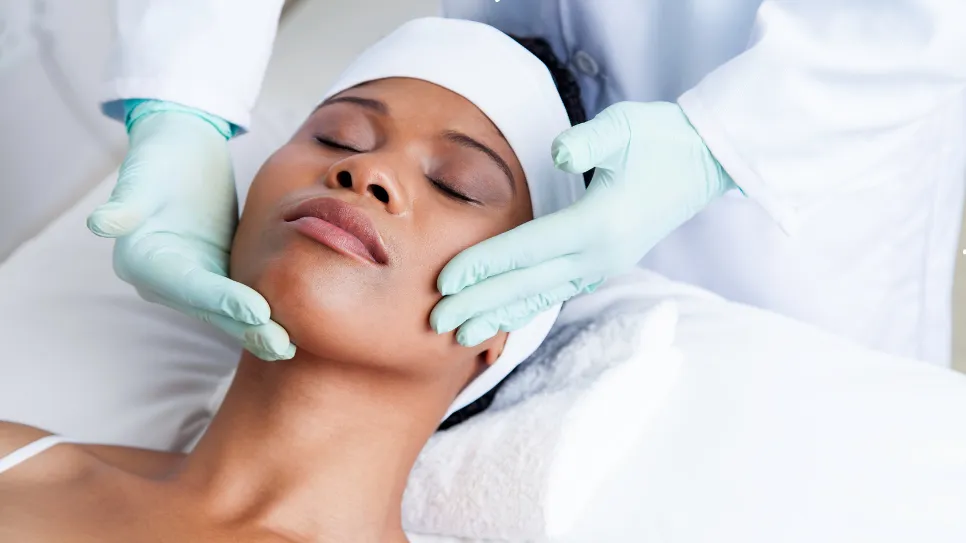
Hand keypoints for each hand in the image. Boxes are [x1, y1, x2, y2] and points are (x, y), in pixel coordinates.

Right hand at [87, 101, 294, 360]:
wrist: (180, 147)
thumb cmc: (159, 155)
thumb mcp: (143, 174)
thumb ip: (127, 201)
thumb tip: (100, 223)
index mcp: (142, 260)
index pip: (189, 286)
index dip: (222, 301)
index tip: (259, 311)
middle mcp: (164, 279)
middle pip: (209, 308)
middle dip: (245, 328)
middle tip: (282, 346)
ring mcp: (191, 278)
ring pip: (226, 310)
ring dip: (255, 330)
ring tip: (289, 348)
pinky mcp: (214, 272)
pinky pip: (237, 296)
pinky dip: (260, 313)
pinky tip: (287, 329)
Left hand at [431, 101, 734, 345]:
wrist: (705, 161)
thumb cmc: (660, 138)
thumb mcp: (625, 127)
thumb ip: (589, 141)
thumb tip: (559, 152)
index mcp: (597, 223)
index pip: (527, 248)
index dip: (483, 265)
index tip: (444, 281)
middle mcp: (599, 254)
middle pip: (526, 283)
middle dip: (478, 303)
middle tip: (434, 323)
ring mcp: (603, 264)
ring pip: (539, 296)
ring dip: (497, 316)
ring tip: (459, 338)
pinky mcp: (604, 264)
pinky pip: (555, 292)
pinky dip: (525, 308)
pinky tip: (501, 321)